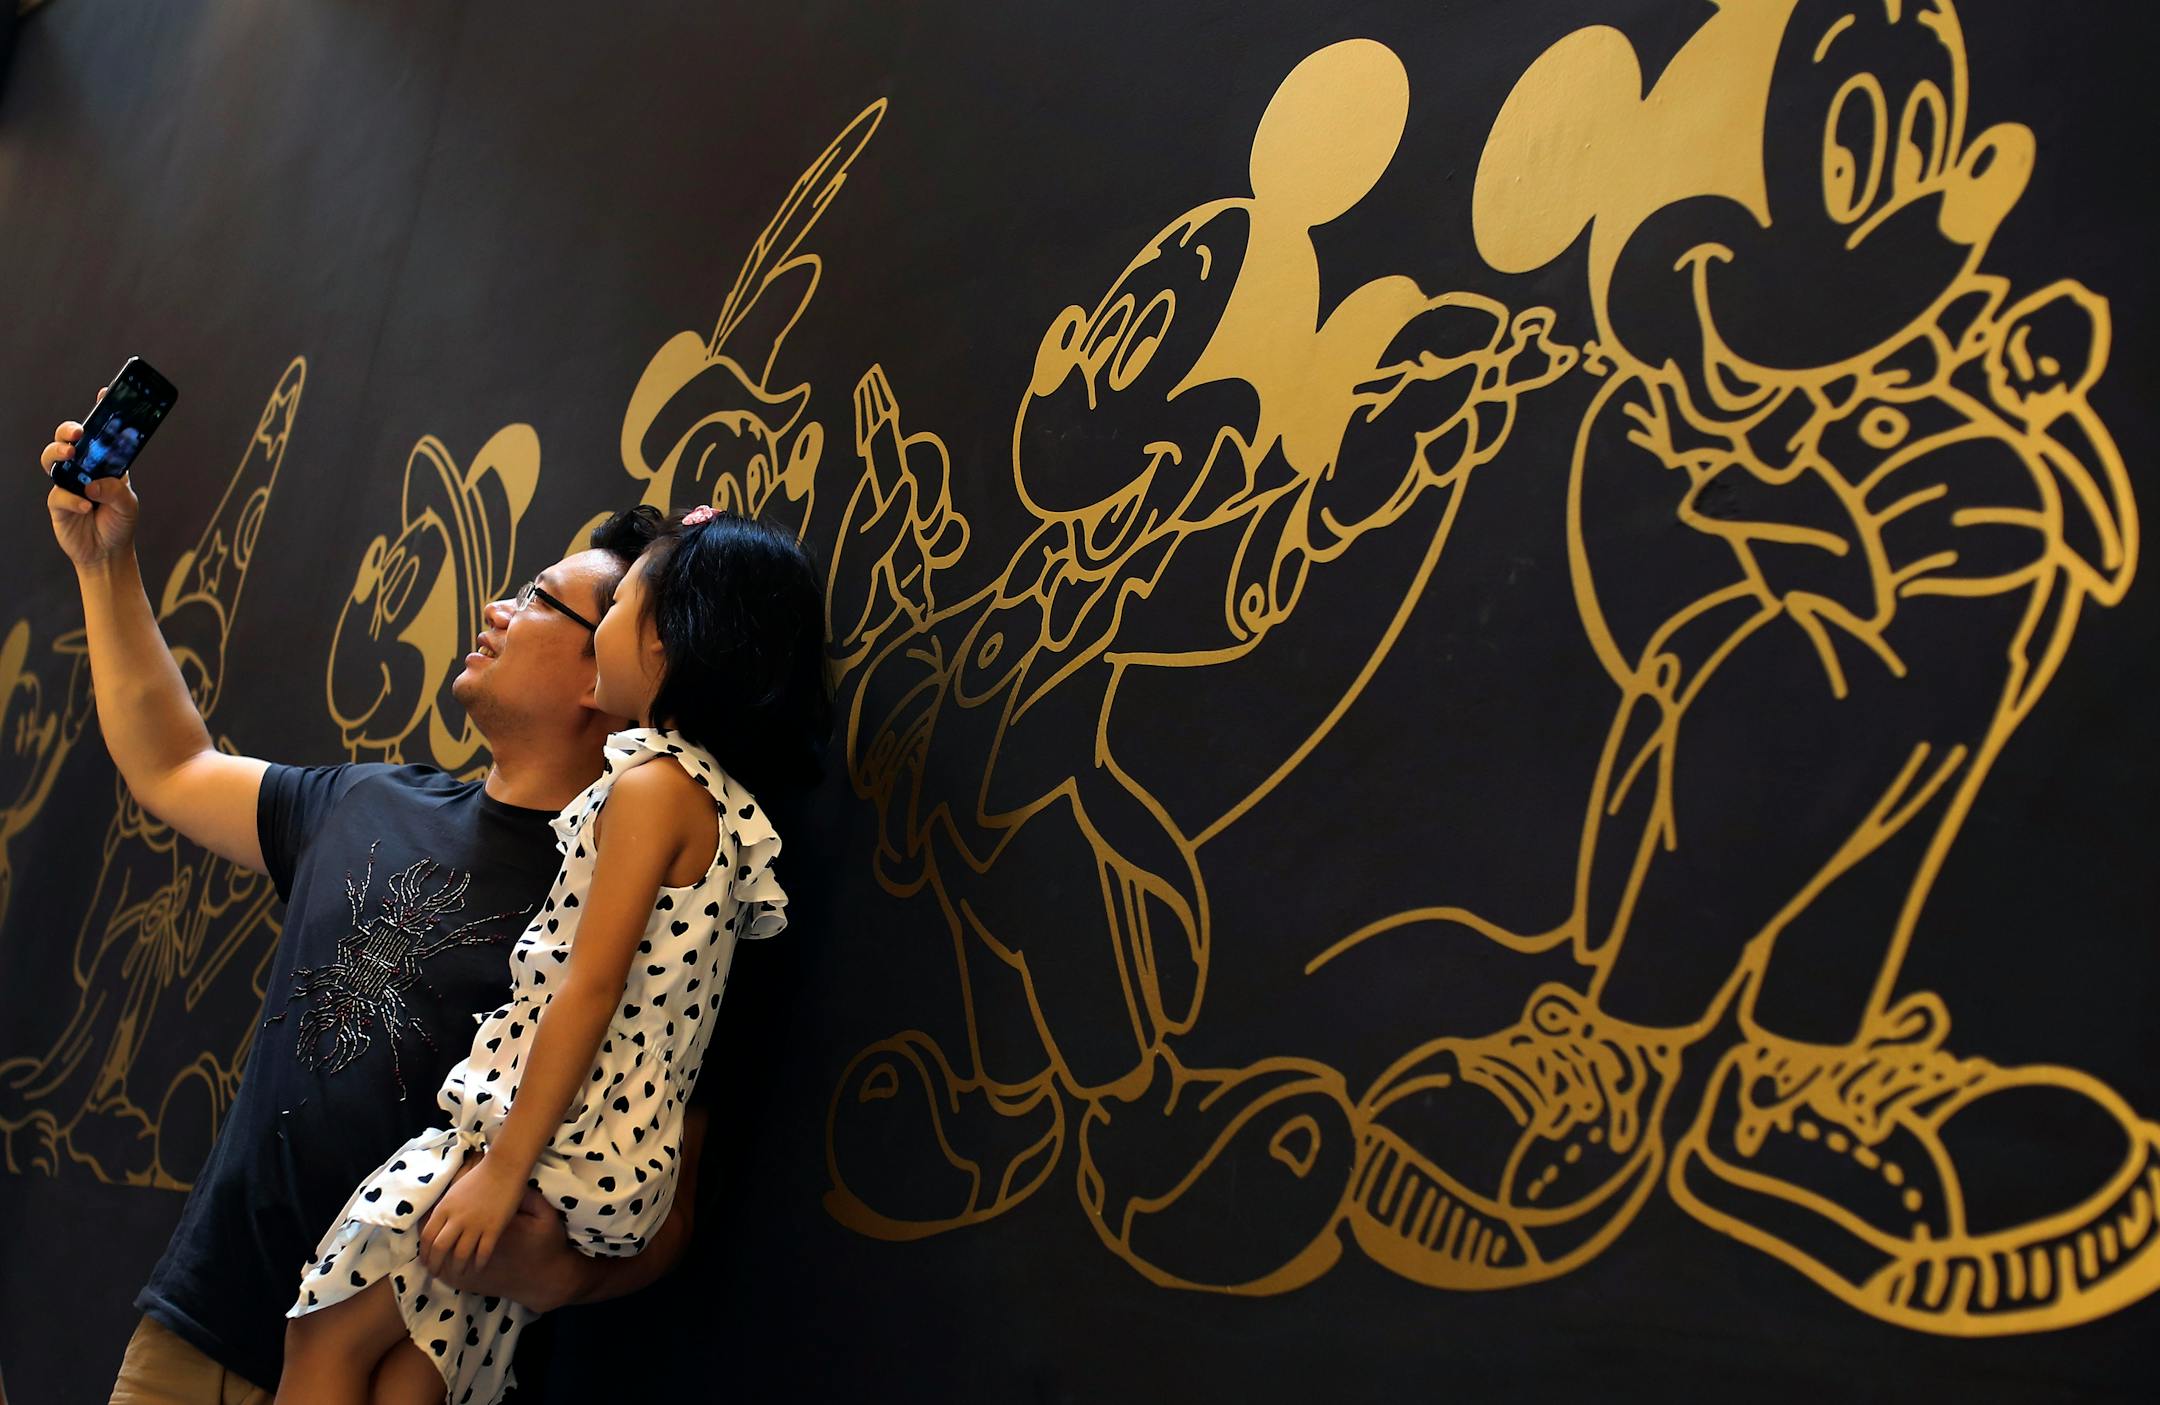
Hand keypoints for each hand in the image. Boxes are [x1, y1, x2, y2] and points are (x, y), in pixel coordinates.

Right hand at [41, 388, 140, 570]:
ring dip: (59, 452)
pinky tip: (88, 506)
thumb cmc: (120, 523)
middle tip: (78, 433)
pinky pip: (59, 495)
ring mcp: (67, 483)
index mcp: (105, 463)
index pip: (101, 434)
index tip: (104, 393)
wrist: (107, 553)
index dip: (101, 412)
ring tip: (70, 455)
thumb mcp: (129, 505)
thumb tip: (95, 483)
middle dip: (69, 430)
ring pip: (53, 458)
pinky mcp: (58, 503)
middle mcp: (83, 468)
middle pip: (68, 439)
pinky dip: (74, 499)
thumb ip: (117, 491)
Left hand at [418, 1155, 523, 1279]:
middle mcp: (456, 1219)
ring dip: (457, 1268)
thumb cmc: (480, 1175)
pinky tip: (479, 1268)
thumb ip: (445, 1208)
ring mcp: (475, 1224)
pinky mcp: (493, 1228)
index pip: (427, 1237)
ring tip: (458, 1274)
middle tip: (436, 1273)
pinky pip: (483, 1252)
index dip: (425, 1253)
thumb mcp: (454, 1190)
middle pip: (440, 1249)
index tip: (426, 1261)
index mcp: (444, 1208)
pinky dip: (479, 1263)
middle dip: (435, 1265)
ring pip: (460, 1254)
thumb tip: (436, 1223)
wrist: (505, 1167)